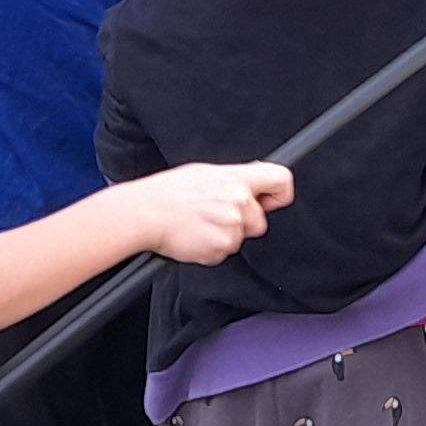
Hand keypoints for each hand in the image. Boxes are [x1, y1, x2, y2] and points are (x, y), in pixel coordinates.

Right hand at [127, 163, 295, 263]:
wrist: (144, 213)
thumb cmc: (168, 192)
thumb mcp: (204, 173)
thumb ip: (233, 179)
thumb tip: (251, 184)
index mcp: (236, 178)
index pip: (281, 180)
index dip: (281, 194)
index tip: (271, 201)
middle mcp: (238, 200)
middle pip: (260, 221)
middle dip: (243, 224)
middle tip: (215, 217)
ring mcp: (231, 225)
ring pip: (241, 238)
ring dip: (224, 237)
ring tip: (199, 225)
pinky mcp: (221, 247)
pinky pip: (225, 253)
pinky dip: (212, 248)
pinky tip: (195, 236)